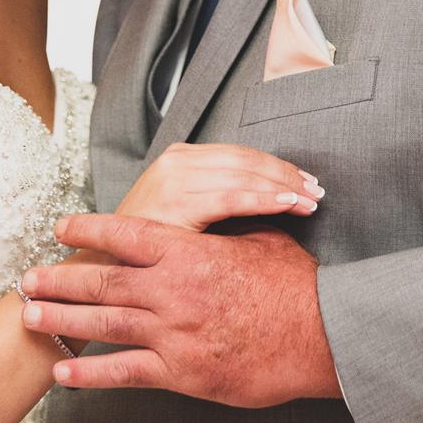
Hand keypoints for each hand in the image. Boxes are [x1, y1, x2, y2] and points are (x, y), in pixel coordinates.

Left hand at [21, 214, 339, 406]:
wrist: (320, 336)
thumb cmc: (296, 288)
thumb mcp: (260, 240)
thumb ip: (226, 230)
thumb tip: (220, 214)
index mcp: (187, 251)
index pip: (125, 234)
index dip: (89, 229)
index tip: (63, 227)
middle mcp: (171, 289)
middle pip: (102, 280)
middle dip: (61, 278)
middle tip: (28, 277)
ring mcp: (172, 332)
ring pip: (104, 324)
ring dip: (63, 320)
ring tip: (31, 317)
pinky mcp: (181, 373)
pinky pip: (125, 374)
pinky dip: (91, 376)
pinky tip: (65, 376)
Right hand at [116, 142, 322, 230]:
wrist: (105, 267)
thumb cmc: (149, 249)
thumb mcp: (184, 213)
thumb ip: (217, 199)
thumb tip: (270, 199)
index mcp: (180, 158)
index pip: (241, 155)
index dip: (277, 166)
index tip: (305, 182)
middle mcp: (177, 161)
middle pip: (247, 161)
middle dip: (287, 175)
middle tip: (317, 191)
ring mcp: (175, 179)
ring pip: (245, 176)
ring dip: (283, 187)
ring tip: (310, 201)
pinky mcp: (176, 202)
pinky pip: (232, 197)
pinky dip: (265, 199)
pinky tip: (288, 205)